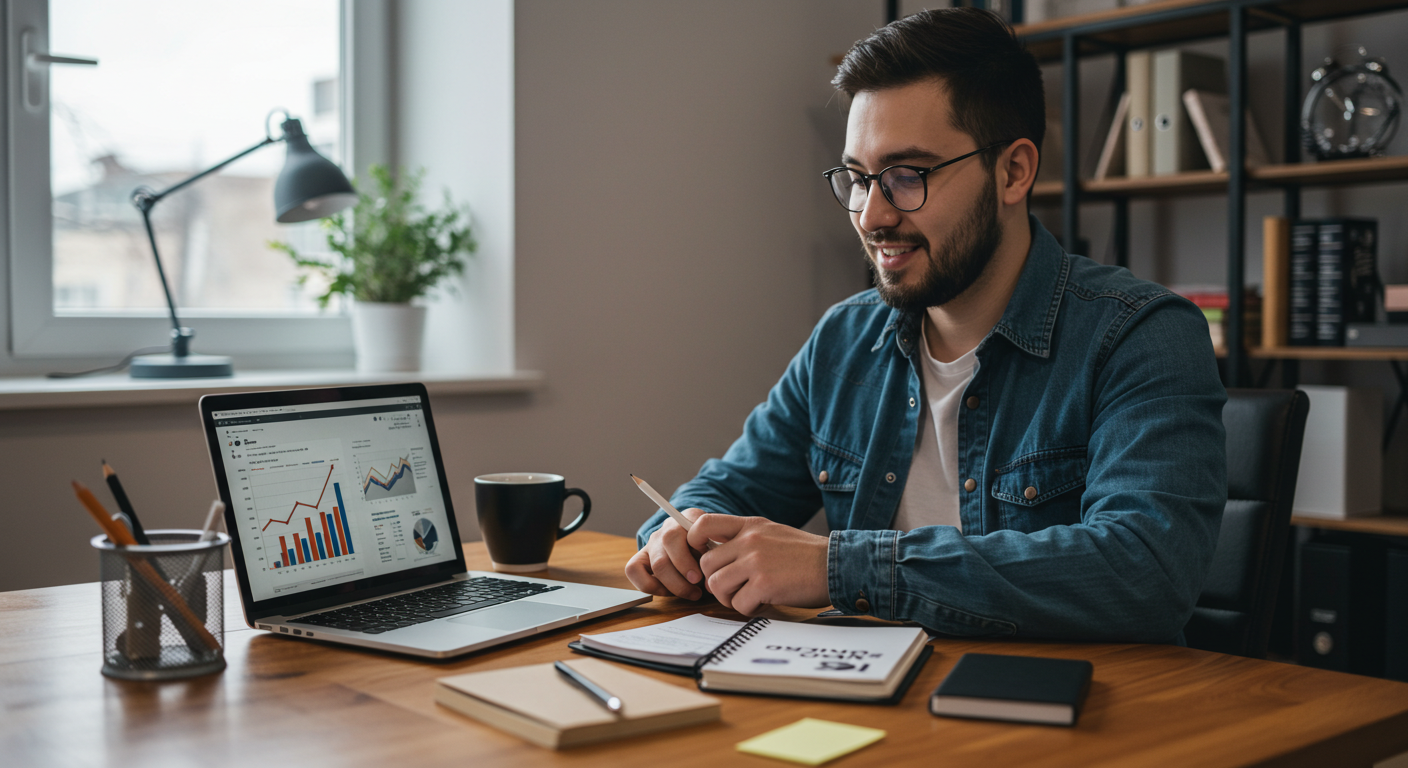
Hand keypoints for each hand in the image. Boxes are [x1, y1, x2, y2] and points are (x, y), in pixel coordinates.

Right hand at [624, 508, 708, 599]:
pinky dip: (651, 586)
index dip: (700, 546)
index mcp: (688, 519)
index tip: (709, 563)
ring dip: (676, 584)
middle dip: (685, 566)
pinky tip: (669, 592)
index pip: (689, 525)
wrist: (697, 551)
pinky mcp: (639, 559)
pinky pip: (633, 570)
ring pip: (657, 563)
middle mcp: (668, 528)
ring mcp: (652, 544)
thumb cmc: (710, 551)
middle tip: (698, 581)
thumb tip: (712, 570)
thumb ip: (717, 551)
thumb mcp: (719, 546)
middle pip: (669, 541)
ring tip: (693, 593)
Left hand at [689, 515, 829, 614]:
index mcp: (750, 525)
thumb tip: (714, 552)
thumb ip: (745, 538)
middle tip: (735, 588)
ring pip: (717, 585)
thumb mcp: (772, 533)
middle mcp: (749, 540)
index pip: (703, 524)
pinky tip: (764, 603)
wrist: (836, 564)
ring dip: (731, 597)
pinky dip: (749, 609)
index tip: (703, 556)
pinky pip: (737, 603)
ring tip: (751, 596)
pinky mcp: (763, 584)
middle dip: (717, 581)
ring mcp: (755, 561)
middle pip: (706, 564)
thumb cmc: (805, 555)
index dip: (694, 541)